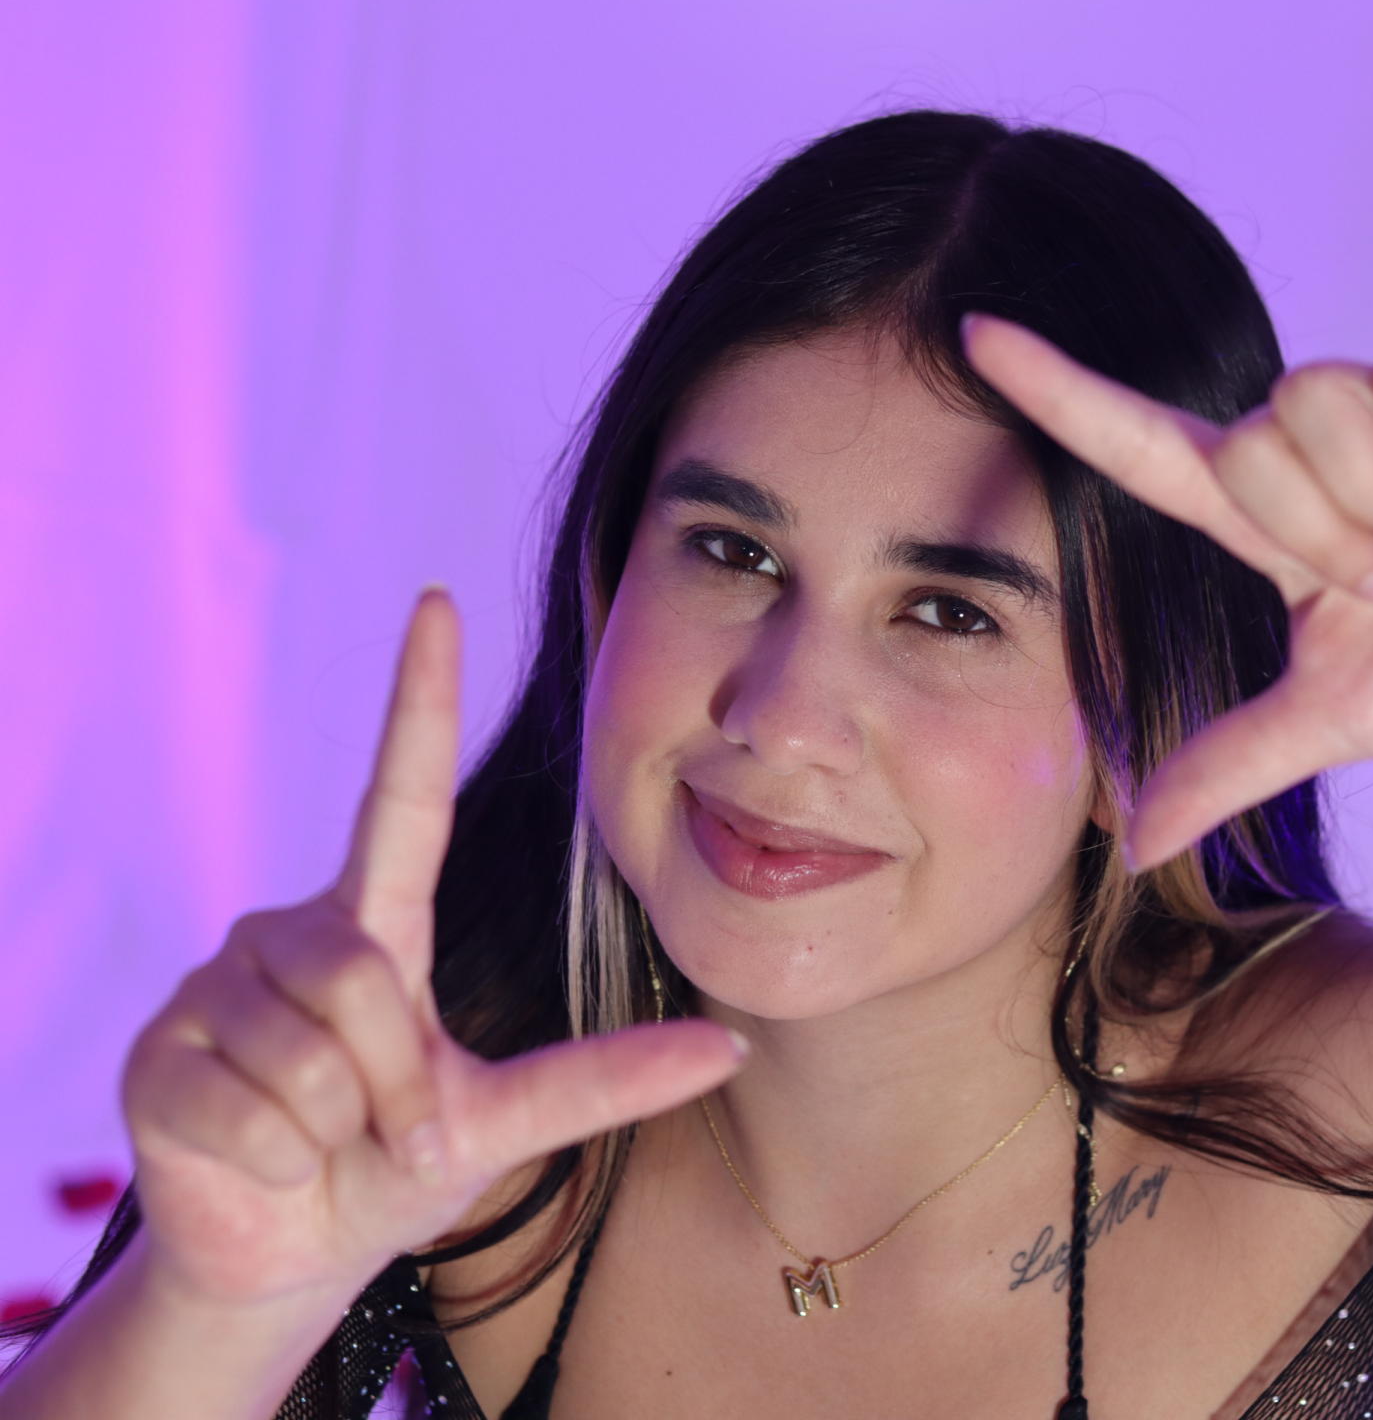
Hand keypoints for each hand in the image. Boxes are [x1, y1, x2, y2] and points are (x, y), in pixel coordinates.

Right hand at [120, 588, 745, 1308]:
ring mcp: (216, 986)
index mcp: (378, 925)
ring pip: (306, 1051)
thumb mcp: (503, 1118)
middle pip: (365, 980)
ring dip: (336, 1127)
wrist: (290, 1254)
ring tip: (323, 1143)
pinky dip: (273, 1159)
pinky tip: (258, 1160)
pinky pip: (241, 1105)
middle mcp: (292, 932)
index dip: (420, 699)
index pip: (404, 795)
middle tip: (389, 1135)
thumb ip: (603, 1079)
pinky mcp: (157, 1053)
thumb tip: (732, 1047)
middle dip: (395, 1086)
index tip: (441, 601)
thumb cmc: (396, 1166)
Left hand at [959, 313, 1372, 871]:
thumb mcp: (1328, 722)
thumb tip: (1134, 850)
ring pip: (1310, 401)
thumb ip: (1228, 765)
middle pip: (1243, 442)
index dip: (1057, 392)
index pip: (1137, 445)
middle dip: (1317, 529)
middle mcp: (1302, 452)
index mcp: (1258, 523)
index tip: (971, 335)